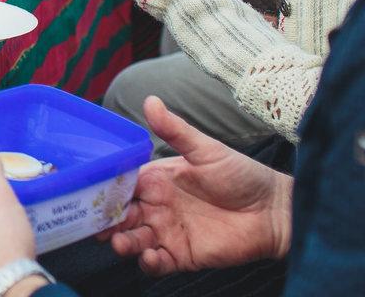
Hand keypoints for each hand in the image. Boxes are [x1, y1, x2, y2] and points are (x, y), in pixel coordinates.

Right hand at [104, 97, 292, 275]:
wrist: (274, 210)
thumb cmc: (242, 175)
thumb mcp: (206, 149)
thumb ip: (176, 130)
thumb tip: (150, 100)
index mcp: (157, 181)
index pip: (121, 186)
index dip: (105, 190)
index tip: (90, 193)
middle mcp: (157, 207)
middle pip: (120, 216)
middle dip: (105, 221)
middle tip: (98, 224)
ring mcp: (168, 232)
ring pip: (132, 240)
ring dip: (121, 242)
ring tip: (120, 242)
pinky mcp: (182, 255)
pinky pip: (156, 263)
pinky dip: (147, 262)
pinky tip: (149, 255)